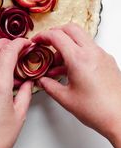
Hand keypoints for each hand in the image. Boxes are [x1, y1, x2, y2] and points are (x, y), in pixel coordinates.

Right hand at [32, 23, 120, 147]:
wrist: (120, 119)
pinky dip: (78, 51)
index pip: (56, 36)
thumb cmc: (97, 110)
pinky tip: (71, 68)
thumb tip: (41, 80)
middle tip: (46, 42)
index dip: (43, 35)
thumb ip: (49, 86)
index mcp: (79, 59)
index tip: (36, 40)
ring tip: (57, 61)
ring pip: (81, 37)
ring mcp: (101, 55)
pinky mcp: (107, 60)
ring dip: (67, 42)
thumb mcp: (66, 99)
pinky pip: (89, 48)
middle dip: (55, 32)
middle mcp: (91, 52)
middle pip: (70, 28)